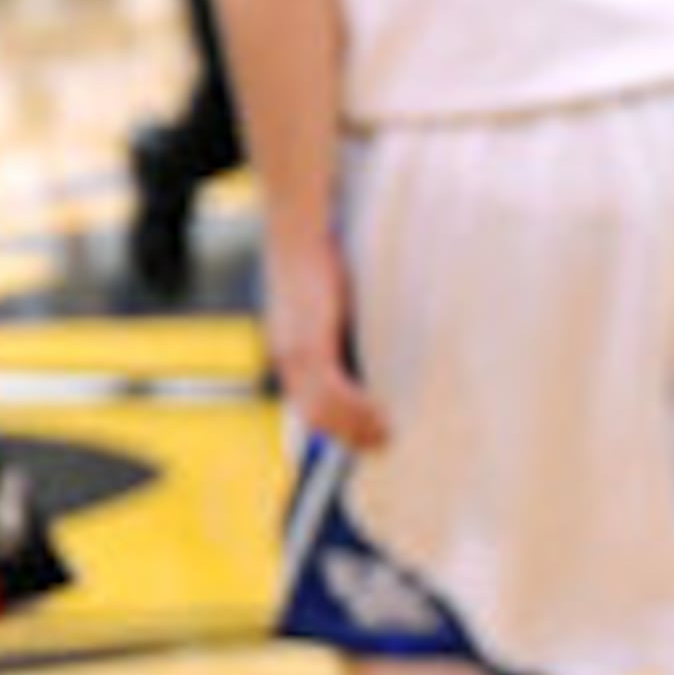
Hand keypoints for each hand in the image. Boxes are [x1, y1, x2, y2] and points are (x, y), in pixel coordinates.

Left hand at [259, 228, 389, 451]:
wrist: (296, 230)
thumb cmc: (318, 261)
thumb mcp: (326, 304)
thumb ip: (339, 332)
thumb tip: (371, 357)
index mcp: (288, 351)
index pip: (308, 406)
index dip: (337, 428)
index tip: (366, 440)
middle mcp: (285, 357)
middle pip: (315, 416)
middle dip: (349, 435)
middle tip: (383, 444)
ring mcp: (294, 352)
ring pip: (321, 411)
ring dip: (356, 428)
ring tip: (388, 434)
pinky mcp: (308, 342)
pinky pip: (329, 390)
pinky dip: (355, 409)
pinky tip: (379, 415)